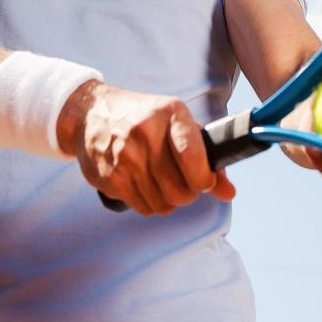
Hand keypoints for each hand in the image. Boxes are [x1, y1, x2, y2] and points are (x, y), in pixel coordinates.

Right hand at [57, 80, 235, 215]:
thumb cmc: (143, 118)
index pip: (194, 157)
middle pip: (181, 190)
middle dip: (186, 193)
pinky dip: (148, 202)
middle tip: (180, 182)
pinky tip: (141, 183)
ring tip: (159, 181)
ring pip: (163, 204)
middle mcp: (145, 133)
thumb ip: (206, 157)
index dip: (205, 179)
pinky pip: (142, 208)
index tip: (204, 182)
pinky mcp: (110, 176)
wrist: (91, 113)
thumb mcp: (176, 123)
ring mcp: (125, 156)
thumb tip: (229, 192)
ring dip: (166, 200)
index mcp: (169, 113)